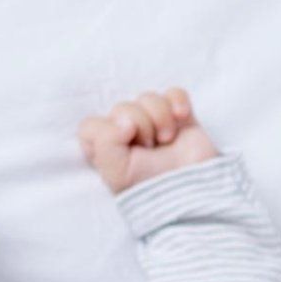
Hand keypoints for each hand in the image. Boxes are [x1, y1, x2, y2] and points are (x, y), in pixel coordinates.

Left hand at [77, 88, 218, 194]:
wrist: (190, 188)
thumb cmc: (150, 185)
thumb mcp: (116, 173)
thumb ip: (105, 143)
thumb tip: (124, 119)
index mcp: (105, 149)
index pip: (90, 125)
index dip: (107, 132)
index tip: (124, 147)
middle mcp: (125, 134)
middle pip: (122, 108)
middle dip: (140, 126)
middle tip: (150, 148)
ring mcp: (152, 122)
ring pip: (147, 98)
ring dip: (160, 117)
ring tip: (166, 140)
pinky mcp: (177, 116)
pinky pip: (173, 92)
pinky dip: (178, 102)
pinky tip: (182, 118)